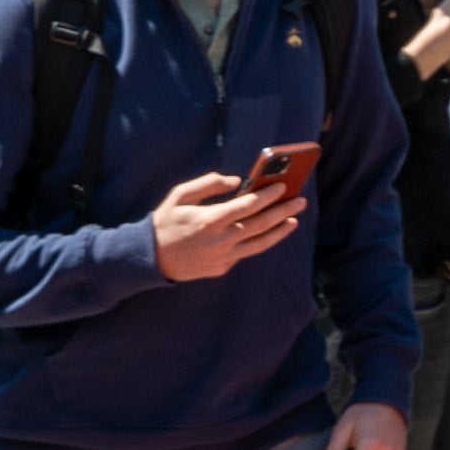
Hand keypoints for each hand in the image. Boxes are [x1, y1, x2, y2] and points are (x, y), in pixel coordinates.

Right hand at [149, 169, 303, 282]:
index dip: (268, 195)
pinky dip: (258, 242)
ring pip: (259, 244)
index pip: (248, 206)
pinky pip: (245, 253)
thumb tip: (237, 181)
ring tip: (294, 220)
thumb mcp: (180, 195)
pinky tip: (270, 232)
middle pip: (260, 225)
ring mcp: (222, 257)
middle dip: (283, 211)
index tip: (283, 185)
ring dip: (280, 231)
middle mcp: (220, 240)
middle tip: (300, 200)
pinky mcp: (221, 268)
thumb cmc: (165, 221)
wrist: (149, 258)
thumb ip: (209, 184)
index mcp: (210, 220)